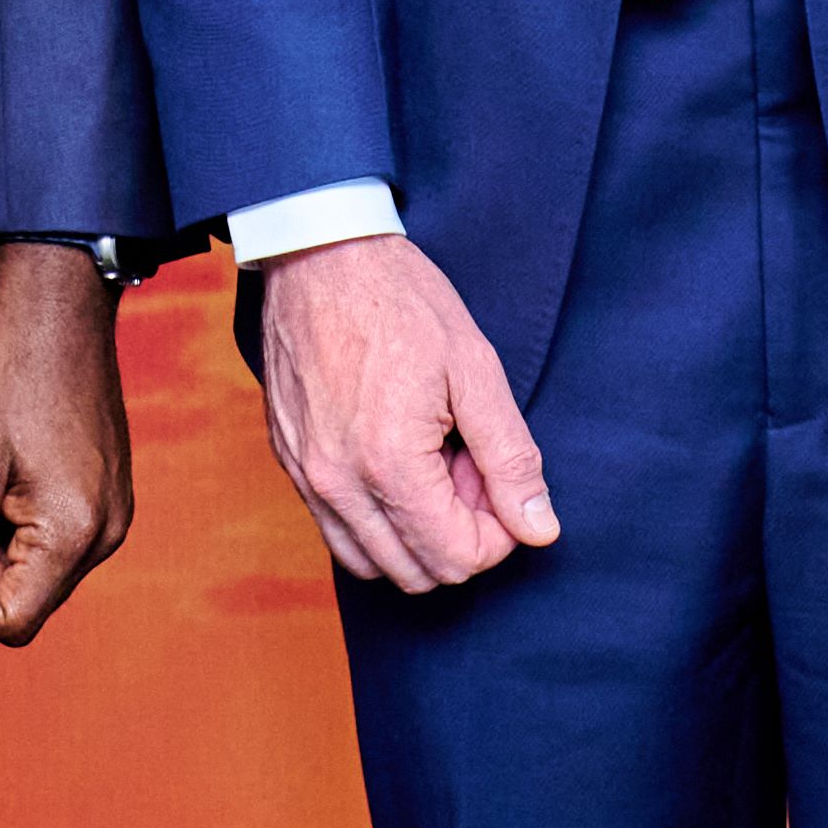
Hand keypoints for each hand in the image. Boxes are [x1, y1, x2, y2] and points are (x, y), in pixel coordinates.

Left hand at [0, 244, 135, 648]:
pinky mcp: (107, 491)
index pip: (10, 621)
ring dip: (0, 538)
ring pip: (39, 568)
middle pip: (28, 598)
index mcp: (76, 532)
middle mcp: (108, 532)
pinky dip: (22, 516)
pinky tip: (10, 464)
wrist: (56, 300)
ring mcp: (113, 511)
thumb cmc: (10, 369)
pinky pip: (57, 536)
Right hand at [251, 234, 557, 593]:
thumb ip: (511, 458)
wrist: (320, 253)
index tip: (496, 476)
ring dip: (415, 534)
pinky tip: (395, 462)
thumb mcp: (476, 370)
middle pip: (416, 573)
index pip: (457, 558)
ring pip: (372, 563)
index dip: (497, 532)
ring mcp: (305, 476)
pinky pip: (335, 530)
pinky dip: (375, 520)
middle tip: (468, 468)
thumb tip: (539, 529)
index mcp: (389, 464)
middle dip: (458, 535)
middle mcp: (337, 484)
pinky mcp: (288, 462)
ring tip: (433, 466)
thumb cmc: (401, 301)